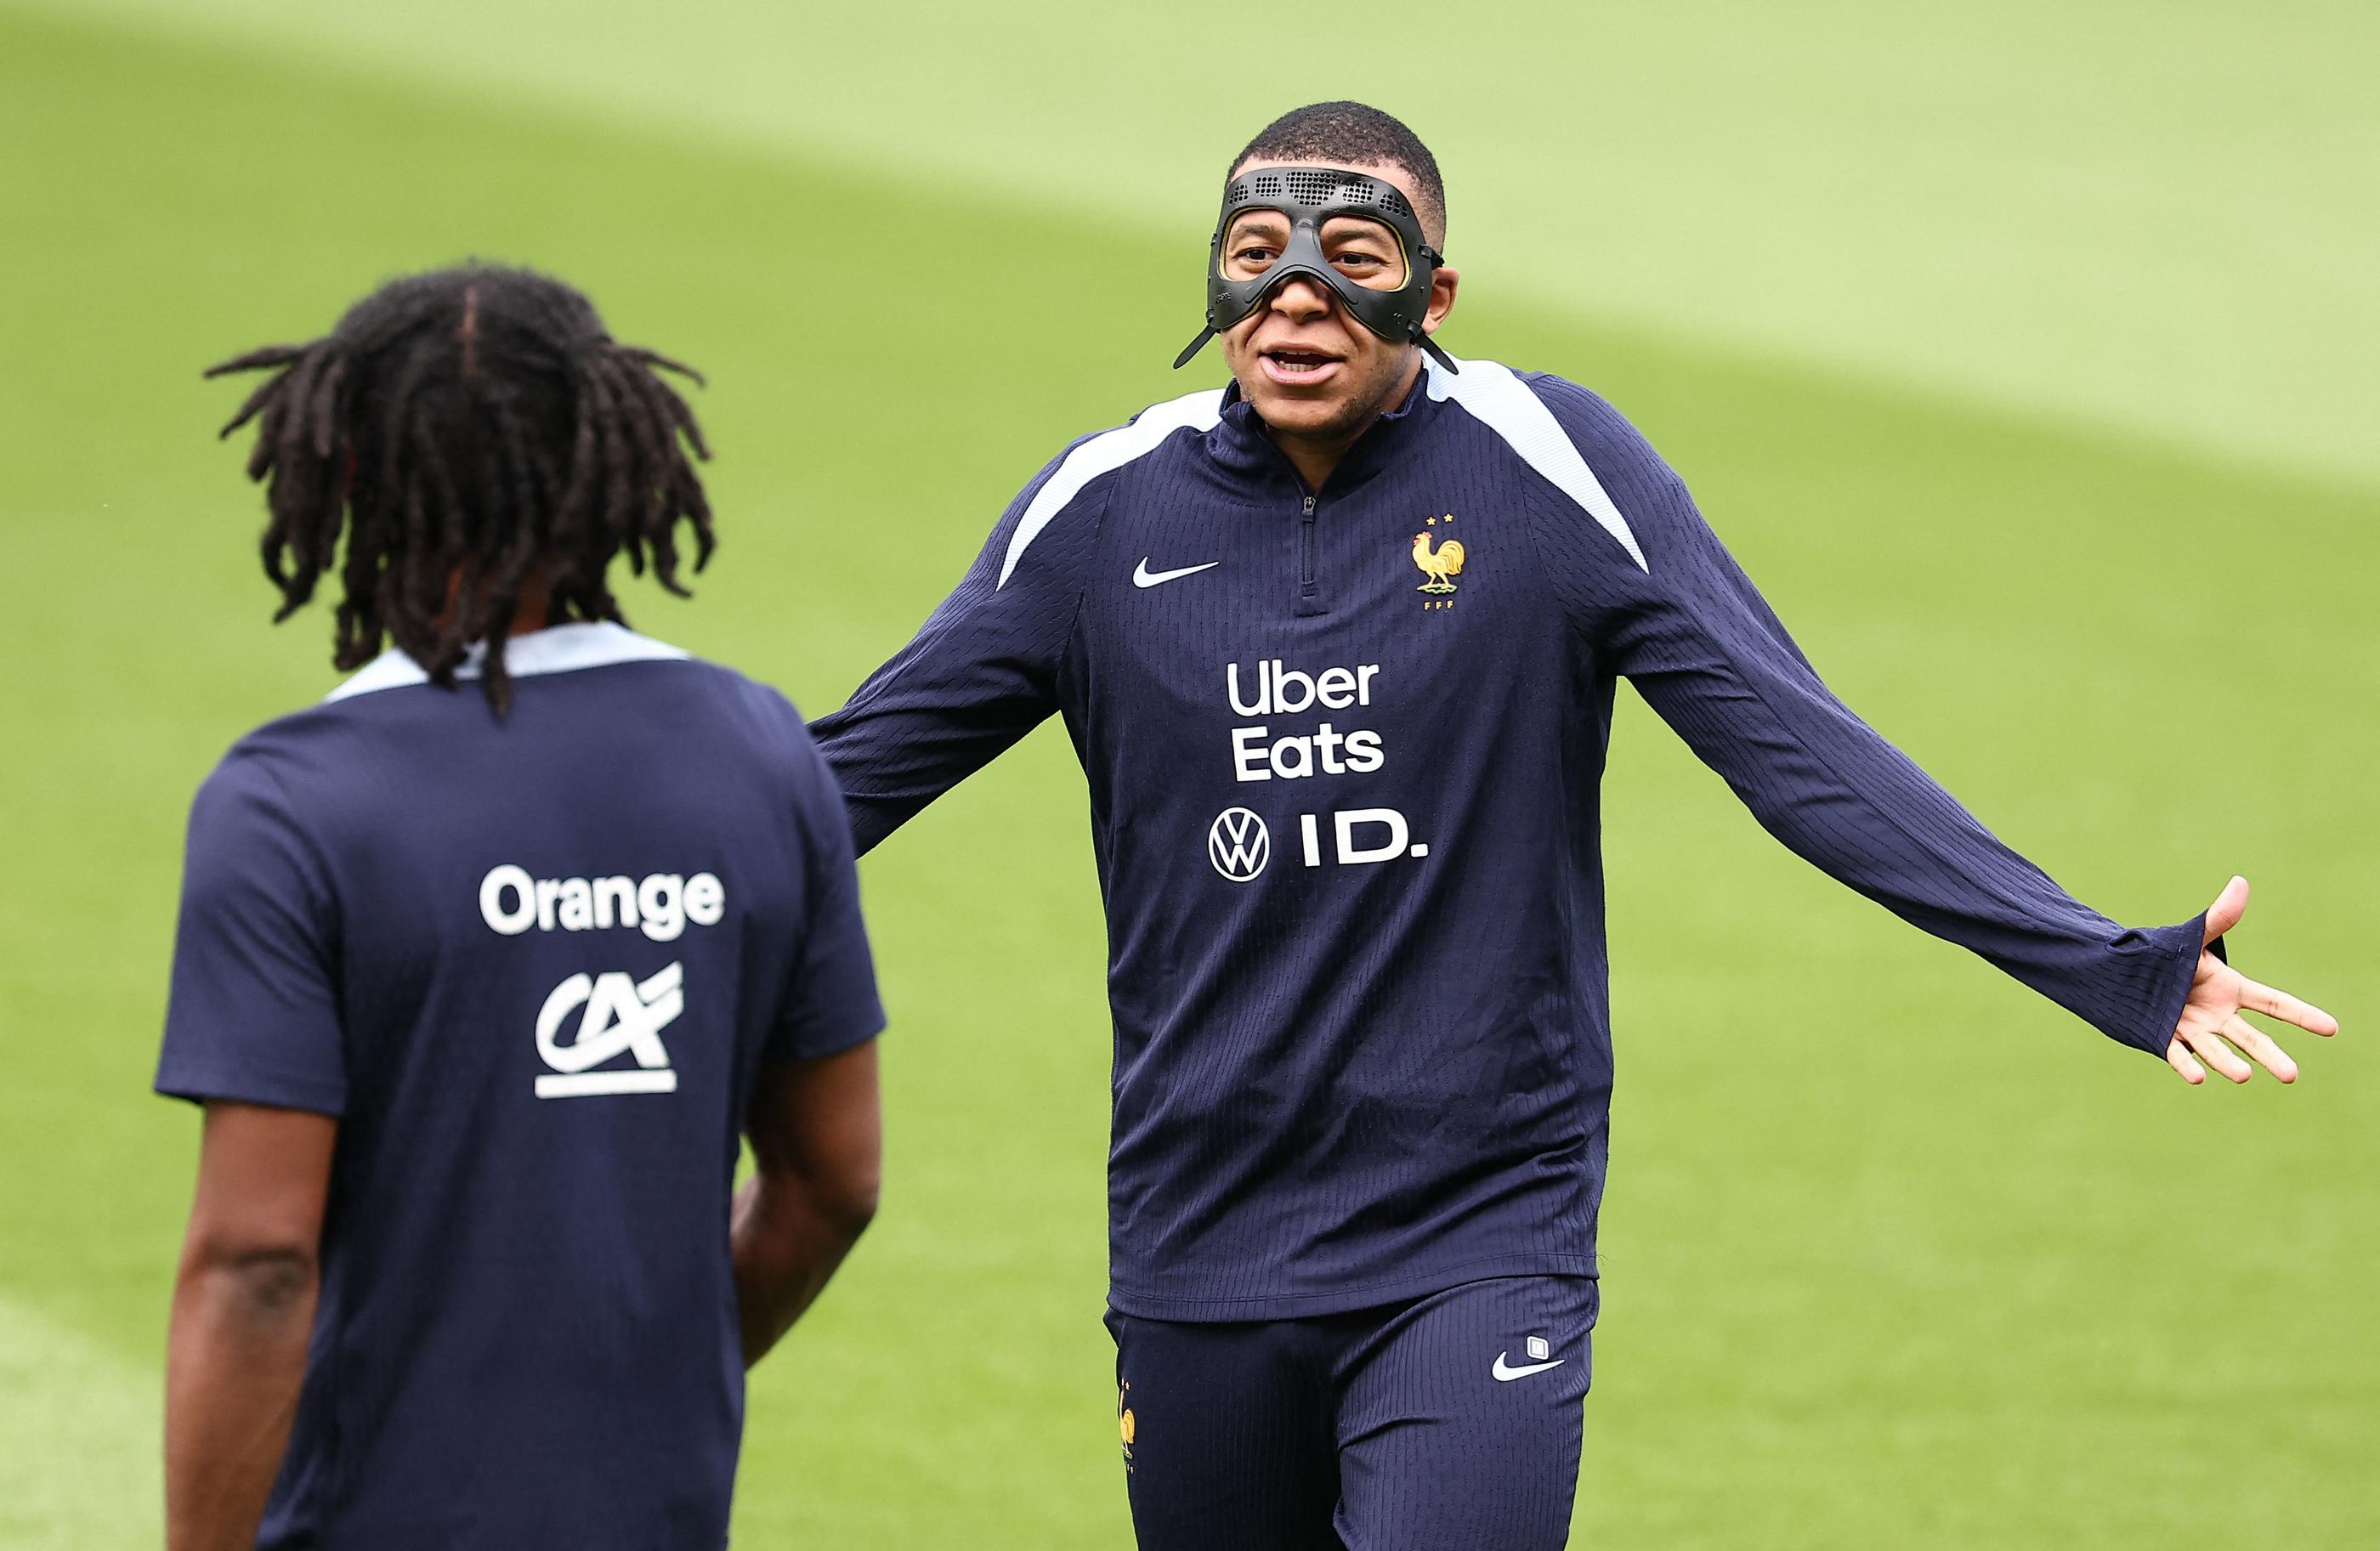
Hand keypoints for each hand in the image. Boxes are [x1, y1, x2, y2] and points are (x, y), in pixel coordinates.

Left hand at [2167, 877, 2338, 1085]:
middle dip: (2271, 1056)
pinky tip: (2198, 1077)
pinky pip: (2179, 1055)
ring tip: (2243, 1076)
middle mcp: (2218, 1015)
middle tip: (2291, 1075)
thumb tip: (2241, 883)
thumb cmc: (2167, 956)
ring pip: (2217, 1050)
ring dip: (2229, 1063)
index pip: (2275, 1004)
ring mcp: (2194, 1029)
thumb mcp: (2194, 938)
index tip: (2332, 1028)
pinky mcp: (2166, 1038)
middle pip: (2251, 1038)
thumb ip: (2218, 917)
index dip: (2303, 1015)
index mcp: (2232, 990)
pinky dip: (2188, 1065)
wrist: (2127, 973)